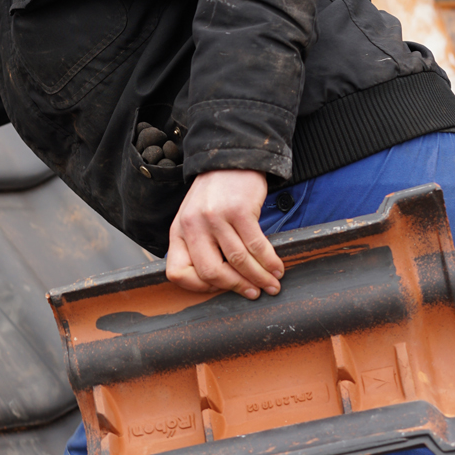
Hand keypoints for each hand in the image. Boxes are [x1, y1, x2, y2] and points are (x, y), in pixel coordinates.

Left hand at [166, 169, 283, 299]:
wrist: (230, 161)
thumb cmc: (214, 196)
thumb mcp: (194, 220)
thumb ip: (200, 247)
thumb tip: (219, 284)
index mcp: (178, 232)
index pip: (178, 273)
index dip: (199, 288)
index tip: (220, 289)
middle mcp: (193, 225)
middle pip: (210, 272)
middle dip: (236, 287)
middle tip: (254, 293)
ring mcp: (215, 217)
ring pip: (238, 260)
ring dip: (259, 277)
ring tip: (272, 284)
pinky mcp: (239, 210)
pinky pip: (256, 246)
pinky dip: (269, 261)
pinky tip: (276, 267)